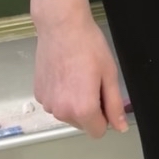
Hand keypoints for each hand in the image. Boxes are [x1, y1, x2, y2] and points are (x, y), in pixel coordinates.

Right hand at [30, 0, 127, 138]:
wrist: (61, 27)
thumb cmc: (89, 46)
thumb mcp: (109, 74)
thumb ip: (115, 105)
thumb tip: (120, 127)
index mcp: (83, 109)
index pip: (98, 132)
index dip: (106, 116)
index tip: (106, 97)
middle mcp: (62, 112)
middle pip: (82, 123)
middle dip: (90, 109)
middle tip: (93, 81)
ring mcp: (47, 104)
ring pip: (68, 113)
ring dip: (75, 102)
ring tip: (78, 75)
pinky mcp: (38, 94)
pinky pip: (55, 102)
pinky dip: (62, 94)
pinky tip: (65, 73)